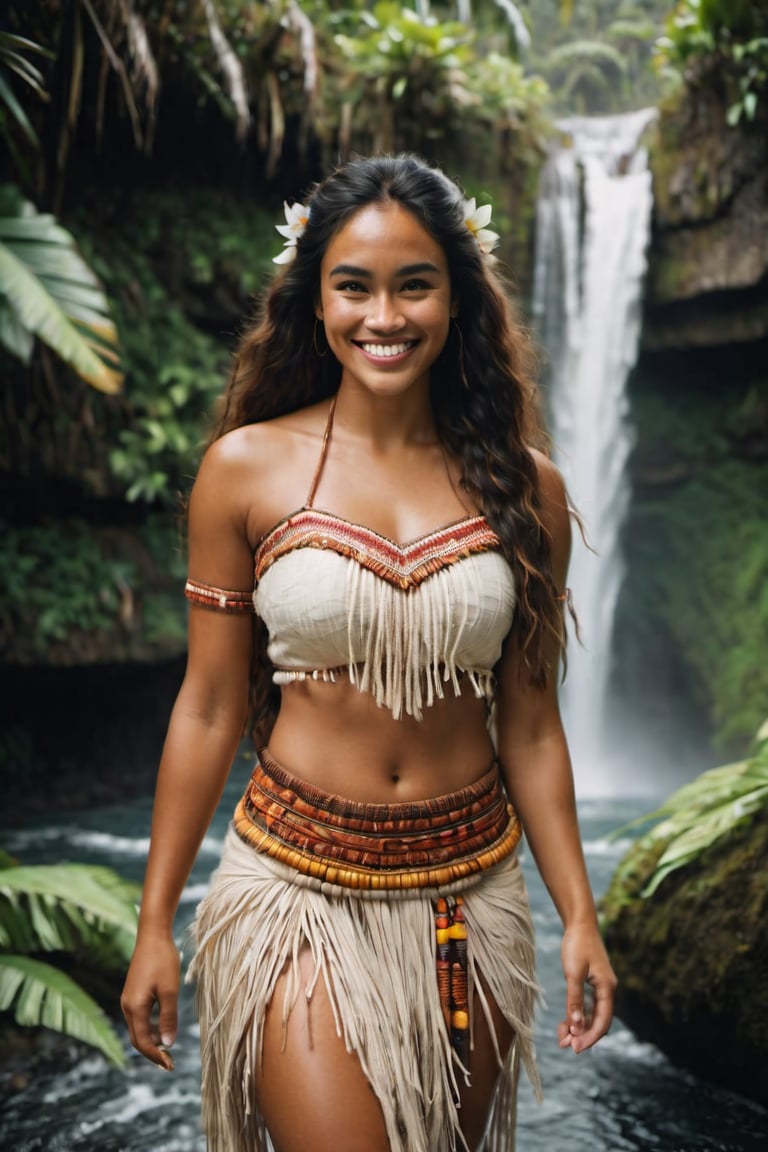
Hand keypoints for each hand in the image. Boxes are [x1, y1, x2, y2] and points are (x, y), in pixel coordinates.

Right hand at [121, 930, 180, 1069]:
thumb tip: (168, 1044)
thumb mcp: (170, 990)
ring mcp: (128, 999)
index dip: (155, 1056)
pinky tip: (162, 1027)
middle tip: (170, 1063)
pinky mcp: (132, 992)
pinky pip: (138, 1018)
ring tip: (167, 1049)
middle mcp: (127, 1006)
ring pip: (137, 1029)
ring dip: (150, 1041)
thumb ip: (168, 1017)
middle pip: (137, 1038)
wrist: (152, 935)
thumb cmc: (163, 960)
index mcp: (135, 1007)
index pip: (143, 1042)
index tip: (170, 1066)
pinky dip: (148, 1028)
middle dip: (152, 1053)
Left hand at [557, 921, 615, 1053]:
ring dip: (579, 1028)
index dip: (590, 1037)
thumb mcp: (573, 972)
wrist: (580, 923)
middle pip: (598, 1022)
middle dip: (583, 1036)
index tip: (575, 1048)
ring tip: (562, 1038)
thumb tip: (577, 1026)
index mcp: (607, 988)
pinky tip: (565, 1023)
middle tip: (564, 1045)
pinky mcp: (592, 984)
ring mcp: (600, 988)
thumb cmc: (577, 944)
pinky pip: (588, 1006)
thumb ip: (575, 999)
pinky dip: (578, 1016)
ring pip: (592, 1016)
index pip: (603, 1022)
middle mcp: (607, 991)